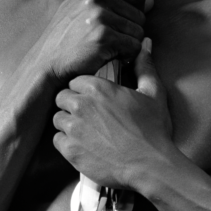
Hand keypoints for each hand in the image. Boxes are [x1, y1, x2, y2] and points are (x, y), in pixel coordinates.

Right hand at [34, 0, 153, 81]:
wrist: (46, 64)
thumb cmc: (66, 39)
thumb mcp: (82, 8)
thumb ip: (115, 1)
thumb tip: (151, 1)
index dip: (131, 15)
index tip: (113, 26)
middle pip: (141, 16)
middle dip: (129, 33)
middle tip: (106, 41)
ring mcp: (100, 16)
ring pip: (139, 33)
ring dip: (127, 46)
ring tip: (105, 49)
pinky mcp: (104, 37)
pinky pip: (134, 47)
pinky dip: (125, 57)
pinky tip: (107, 57)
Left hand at [52, 39, 178, 189]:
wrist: (150, 164)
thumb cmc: (153, 129)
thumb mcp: (153, 93)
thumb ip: (145, 67)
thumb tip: (144, 46)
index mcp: (97, 88)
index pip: (75, 81)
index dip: (83, 89)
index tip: (92, 99)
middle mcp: (80, 105)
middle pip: (62, 98)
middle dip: (72, 104)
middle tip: (87, 115)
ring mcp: (73, 129)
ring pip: (57, 119)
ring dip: (68, 123)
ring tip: (84, 131)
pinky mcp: (70, 151)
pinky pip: (57, 140)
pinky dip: (66, 142)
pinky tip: (82, 145)